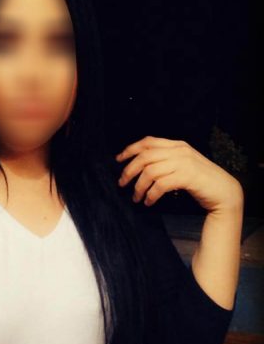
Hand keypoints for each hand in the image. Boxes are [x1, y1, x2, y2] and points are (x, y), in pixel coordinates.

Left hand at [115, 135, 243, 211]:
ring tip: (136, 198)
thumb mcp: (182, 164)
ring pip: (150, 172)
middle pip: (144, 156)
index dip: (130, 149)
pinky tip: (148, 202)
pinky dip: (151, 194)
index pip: (148, 142)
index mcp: (177, 145)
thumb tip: (139, 166)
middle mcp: (179, 150)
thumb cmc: (200, 181)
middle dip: (129, 171)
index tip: (118, 160)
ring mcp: (184, 162)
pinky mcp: (187, 177)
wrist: (224, 191)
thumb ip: (166, 160)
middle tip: (122, 184)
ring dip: (139, 187)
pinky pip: (160, 185)